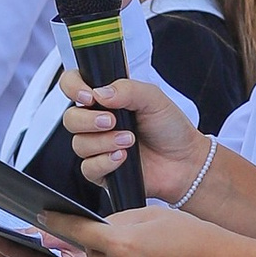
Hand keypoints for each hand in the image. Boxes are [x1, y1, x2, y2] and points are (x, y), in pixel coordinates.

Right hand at [58, 70, 205, 199]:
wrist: (185, 162)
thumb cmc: (170, 128)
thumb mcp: (153, 99)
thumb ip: (127, 89)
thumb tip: (100, 92)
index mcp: (106, 99)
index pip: (73, 85)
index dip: (73, 88)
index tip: (88, 96)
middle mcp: (97, 122)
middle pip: (70, 118)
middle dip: (88, 120)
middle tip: (112, 121)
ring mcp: (97, 147)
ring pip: (79, 144)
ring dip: (104, 142)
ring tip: (129, 141)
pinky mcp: (101, 171)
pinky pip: (88, 168)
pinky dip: (105, 162)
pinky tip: (123, 157)